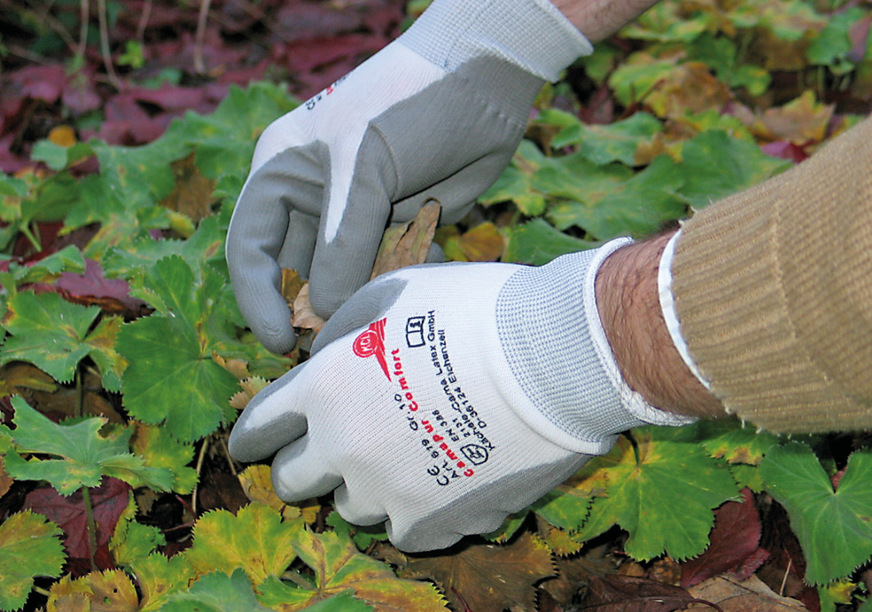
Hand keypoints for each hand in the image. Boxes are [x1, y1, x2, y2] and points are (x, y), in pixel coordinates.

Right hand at [225, 0, 592, 352]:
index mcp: (281, 174)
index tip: (281, 342)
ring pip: (344, 281)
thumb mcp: (365, 165)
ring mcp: (356, 218)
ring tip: (388, 304)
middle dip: (313, 309)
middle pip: (296, 274)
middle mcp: (313, 201)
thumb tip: (321, 312)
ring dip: (362, 298)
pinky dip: (399, 282)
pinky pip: (386, 274)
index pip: (251, 248)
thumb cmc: (410, 105)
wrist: (484, 83)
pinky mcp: (397, 229)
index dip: (259, 299)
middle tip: (340, 342)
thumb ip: (342, 241)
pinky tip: (427, 265)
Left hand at [228, 240, 689, 551]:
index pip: (259, 427)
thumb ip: (338, 337)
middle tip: (331, 452)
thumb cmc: (471, 311)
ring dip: (364, 484)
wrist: (549, 358)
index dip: (253, 435)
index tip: (256, 444)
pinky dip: (413, 507)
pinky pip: (400, 528)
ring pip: (349, 506)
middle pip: (292, 480)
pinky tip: (441, 479)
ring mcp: (383, 492)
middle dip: (304, 465)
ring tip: (404, 457)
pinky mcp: (430, 523)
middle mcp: (340, 448)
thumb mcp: (387, 295)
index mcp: (321, 388)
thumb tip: (321, 362)